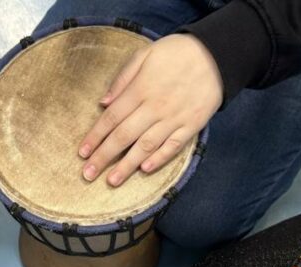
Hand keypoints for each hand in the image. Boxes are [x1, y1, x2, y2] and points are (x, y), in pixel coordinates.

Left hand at [79, 34, 221, 186]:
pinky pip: (173, 146)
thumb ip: (122, 79)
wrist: (217, 53)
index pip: (111, 118)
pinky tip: (145, 170)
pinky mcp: (192, 125)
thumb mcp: (145, 54)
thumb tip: (103, 102)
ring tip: (112, 181)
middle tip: (88, 174)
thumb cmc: (176, 52)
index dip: (95, 137)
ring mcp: (174, 118)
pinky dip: (159, 159)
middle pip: (124, 136)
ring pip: (146, 146)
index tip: (82, 153)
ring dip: (127, 165)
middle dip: (104, 157)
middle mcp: (155, 107)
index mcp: (140, 89)